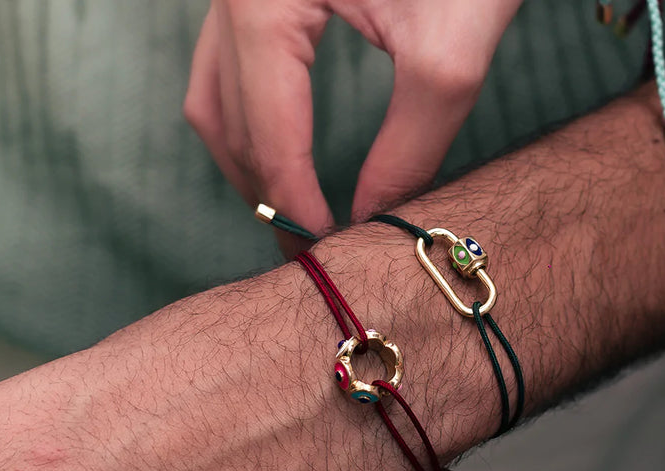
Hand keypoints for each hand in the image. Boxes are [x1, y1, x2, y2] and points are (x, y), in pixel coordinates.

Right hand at [184, 0, 522, 251]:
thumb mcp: (450, 51)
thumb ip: (411, 146)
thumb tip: (372, 216)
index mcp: (265, 1)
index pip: (266, 131)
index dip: (294, 202)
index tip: (327, 251)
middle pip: (225, 121)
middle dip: (265, 191)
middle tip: (309, 245)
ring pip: (214, 98)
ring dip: (249, 162)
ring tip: (296, 211)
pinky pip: (228, 70)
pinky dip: (252, 123)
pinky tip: (286, 154)